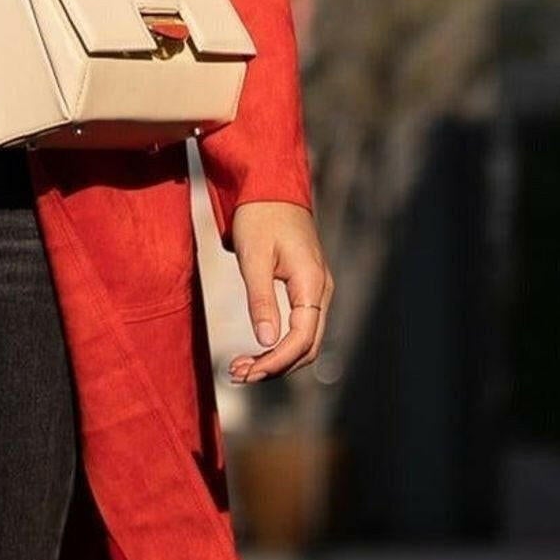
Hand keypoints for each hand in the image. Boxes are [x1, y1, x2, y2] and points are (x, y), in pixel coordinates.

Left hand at [225, 201, 331, 384]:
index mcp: (312, 282)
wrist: (269, 185)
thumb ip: (261, 299)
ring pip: (304, 338)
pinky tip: (256, 349)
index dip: (276, 361)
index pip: (302, 338)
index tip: (248, 372)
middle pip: (307, 345)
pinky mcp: (306, 287)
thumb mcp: (254, 257)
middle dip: (275, 366)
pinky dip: (279, 342)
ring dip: (276, 358)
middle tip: (238, 374)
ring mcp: (316, 288)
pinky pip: (300, 325)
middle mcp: (321, 289)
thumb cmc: (259, 216)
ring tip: (241, 367)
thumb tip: (267, 341)